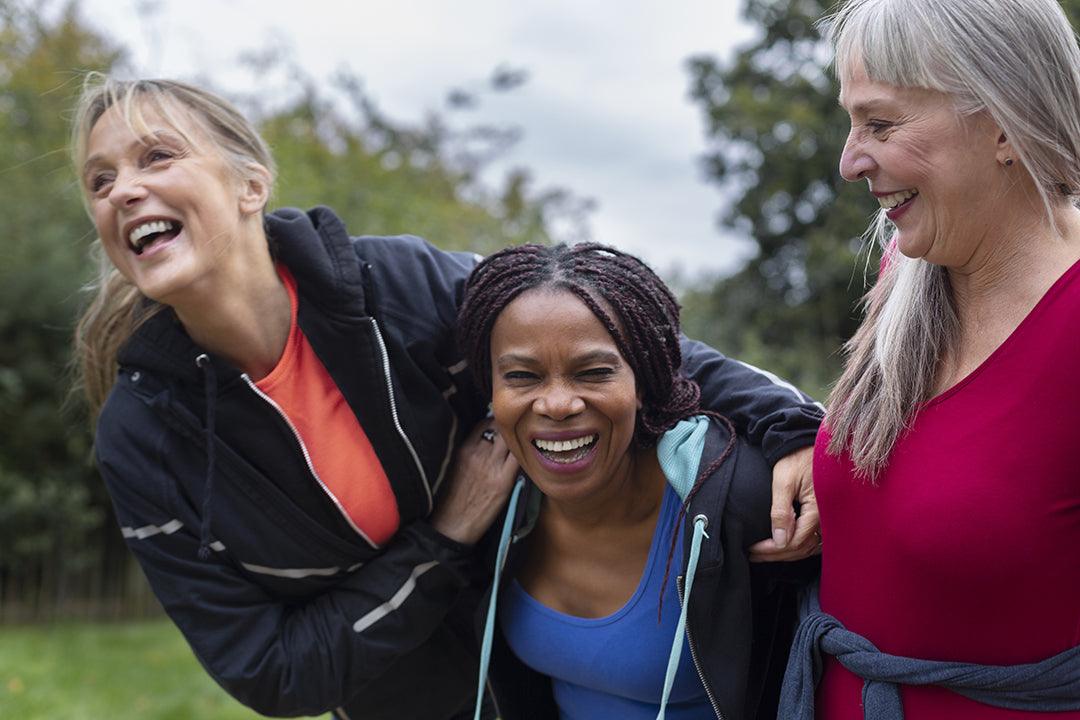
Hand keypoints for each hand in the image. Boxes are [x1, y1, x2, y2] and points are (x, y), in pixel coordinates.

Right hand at [430, 422, 518, 544]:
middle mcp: (478, 453)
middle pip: (500, 428)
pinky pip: (519, 460)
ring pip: (512, 442)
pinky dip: (523, 456)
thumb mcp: (450, 466)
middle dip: (508, 430)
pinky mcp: (504, 482)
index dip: (493, 424)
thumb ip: (465, 451)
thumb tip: (481, 440)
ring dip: (517, 442)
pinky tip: (525, 460)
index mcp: (463, 449)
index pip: (483, 423)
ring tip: (521, 448)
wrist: (451, 526)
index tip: (499, 429)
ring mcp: (492, 467)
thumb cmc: (448, 498)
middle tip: (515, 436)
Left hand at [749, 445, 819, 561]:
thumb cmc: (796, 458)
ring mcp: (828, 519)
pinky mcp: (826, 516)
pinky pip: (815, 541)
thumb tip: (779, 541)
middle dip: (775, 555)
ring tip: (764, 554)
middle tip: (753, 555)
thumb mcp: (784, 481)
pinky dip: (798, 547)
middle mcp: (826, 519)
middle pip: (800, 548)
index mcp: (817, 511)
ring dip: (786, 554)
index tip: (752, 549)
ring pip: (808, 548)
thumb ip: (781, 512)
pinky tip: (784, 548)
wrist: (811, 445)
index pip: (793, 542)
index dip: (771, 549)